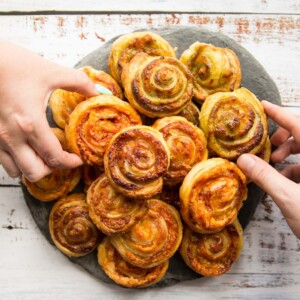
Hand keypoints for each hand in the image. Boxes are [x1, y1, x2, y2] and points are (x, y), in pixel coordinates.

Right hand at [0, 40, 97, 181]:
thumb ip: (79, 82)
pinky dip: (18, 161)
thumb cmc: (13, 64)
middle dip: (52, 169)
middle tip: (62, 158)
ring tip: (44, 155)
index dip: (69, 162)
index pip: (53, 156)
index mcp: (29, 123)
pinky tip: (27, 149)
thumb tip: (98, 92)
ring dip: (34, 167)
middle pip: (35, 172)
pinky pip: (3, 162)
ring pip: (16, 171)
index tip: (78, 160)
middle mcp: (11, 136)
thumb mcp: (51, 71)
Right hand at [237, 101, 299, 238]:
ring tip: (272, 162)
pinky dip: (292, 168)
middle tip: (266, 144)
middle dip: (283, 137)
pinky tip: (280, 178)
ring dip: (287, 153)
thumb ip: (266, 176)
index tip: (263, 105)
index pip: (299, 125)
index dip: (280, 114)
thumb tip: (243, 160)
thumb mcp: (289, 198)